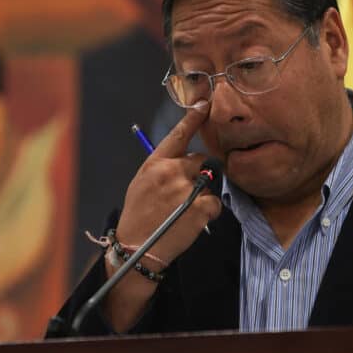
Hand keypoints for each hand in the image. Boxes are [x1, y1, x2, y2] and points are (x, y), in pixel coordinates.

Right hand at [114, 101, 221, 275]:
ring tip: (183, 211)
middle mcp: (171, 171)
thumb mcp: (142, 183)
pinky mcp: (200, 208)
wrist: (136, 248)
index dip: (193, 118)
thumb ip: (162, 168)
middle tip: (184, 194)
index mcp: (155, 163)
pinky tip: (192, 221)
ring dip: (203, 194)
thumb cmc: (138, 215)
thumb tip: (182, 161)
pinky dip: (208, 212)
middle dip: (197, 174)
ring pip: (210, 182)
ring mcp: (187, 189)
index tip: (204, 103)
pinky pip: (215, 202)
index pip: (178, 135)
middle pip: (200, 160)